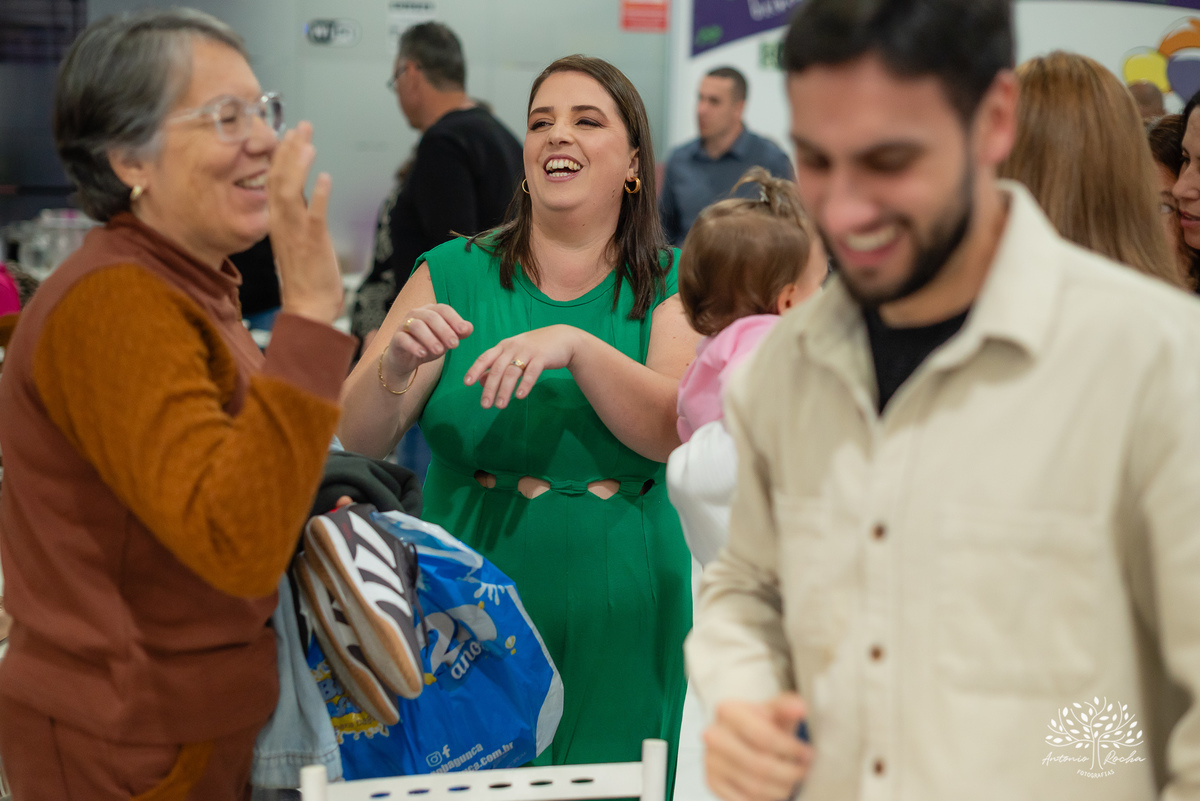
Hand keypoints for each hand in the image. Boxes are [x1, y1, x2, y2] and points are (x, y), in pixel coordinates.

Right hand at [268, 121, 341, 324]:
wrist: (307, 307)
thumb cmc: (306, 277)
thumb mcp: (299, 240)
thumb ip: (300, 216)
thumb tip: (308, 195)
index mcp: (277, 222)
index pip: (273, 181)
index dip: (281, 155)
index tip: (289, 135)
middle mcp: (281, 223)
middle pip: (278, 179)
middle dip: (290, 151)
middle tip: (302, 127)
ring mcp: (295, 232)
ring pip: (290, 192)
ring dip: (299, 166)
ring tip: (309, 144)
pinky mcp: (312, 243)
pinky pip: (314, 215)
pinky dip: (320, 195)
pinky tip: (326, 178)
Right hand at [383, 303, 472, 379]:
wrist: (406, 360)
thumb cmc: (429, 345)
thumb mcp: (445, 340)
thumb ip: (458, 333)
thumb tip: (469, 327)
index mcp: (431, 311)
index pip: (444, 309)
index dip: (454, 319)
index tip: (463, 331)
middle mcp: (417, 314)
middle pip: (431, 317)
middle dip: (444, 330)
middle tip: (454, 345)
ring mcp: (404, 325)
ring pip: (417, 326)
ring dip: (430, 338)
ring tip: (439, 351)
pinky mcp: (396, 338)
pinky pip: (403, 339)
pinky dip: (413, 346)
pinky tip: (423, 354)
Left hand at [463, 325, 582, 409]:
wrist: (563, 339)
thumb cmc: (535, 348)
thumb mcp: (514, 353)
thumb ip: (497, 365)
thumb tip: (480, 381)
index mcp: (504, 346)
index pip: (485, 357)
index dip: (475, 369)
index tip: (467, 383)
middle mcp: (513, 347)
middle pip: (497, 369)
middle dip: (490, 388)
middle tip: (485, 405)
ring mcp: (527, 351)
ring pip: (512, 372)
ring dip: (505, 390)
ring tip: (500, 406)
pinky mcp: (542, 357)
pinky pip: (531, 372)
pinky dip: (525, 385)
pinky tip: (519, 396)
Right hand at [704, 694, 810, 800]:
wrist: (740, 735)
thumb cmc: (762, 722)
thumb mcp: (775, 710)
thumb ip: (787, 706)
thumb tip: (800, 708)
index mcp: (728, 711)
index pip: (765, 737)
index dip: (791, 749)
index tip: (807, 753)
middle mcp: (713, 735)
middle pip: (760, 765)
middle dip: (789, 773)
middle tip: (803, 771)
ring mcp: (710, 760)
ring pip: (755, 787)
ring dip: (781, 788)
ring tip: (791, 781)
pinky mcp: (712, 781)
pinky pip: (745, 800)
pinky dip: (766, 799)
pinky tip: (774, 788)